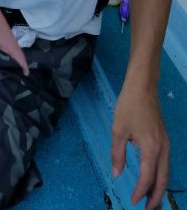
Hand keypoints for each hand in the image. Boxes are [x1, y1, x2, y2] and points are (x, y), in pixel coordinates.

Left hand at [111, 84, 168, 208]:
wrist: (142, 86)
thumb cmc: (129, 105)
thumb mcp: (118, 130)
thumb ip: (117, 154)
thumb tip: (116, 173)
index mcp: (151, 148)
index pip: (147, 177)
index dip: (140, 192)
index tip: (132, 202)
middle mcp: (163, 149)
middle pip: (163, 179)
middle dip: (155, 197)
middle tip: (146, 209)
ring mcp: (166, 143)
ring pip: (166, 172)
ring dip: (159, 187)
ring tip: (149, 199)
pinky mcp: (164, 139)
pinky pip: (165, 163)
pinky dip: (160, 175)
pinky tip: (152, 179)